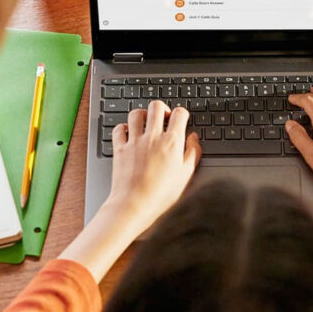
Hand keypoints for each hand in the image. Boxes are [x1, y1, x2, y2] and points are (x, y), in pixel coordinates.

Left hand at [103, 100, 201, 230]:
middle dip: (163, 109)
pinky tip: (129, 134)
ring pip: (137, 113)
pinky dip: (123, 127)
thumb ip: (193, 153)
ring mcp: (134, 141)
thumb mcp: (186, 175)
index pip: (180, 113)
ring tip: (146, 123)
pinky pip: (119, 128)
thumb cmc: (160, 194)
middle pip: (157, 106)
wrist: (134, 205)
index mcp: (172, 142)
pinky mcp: (119, 148)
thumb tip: (193, 138)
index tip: (181, 120)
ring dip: (143, 115)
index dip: (182, 114)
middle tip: (164, 118)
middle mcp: (152, 137)